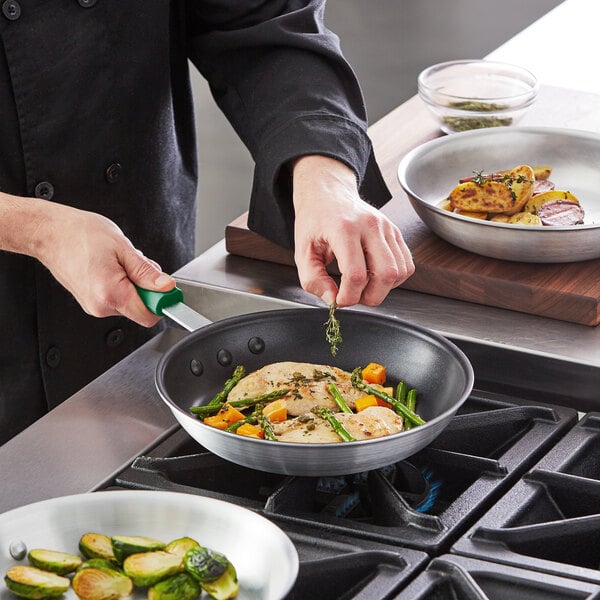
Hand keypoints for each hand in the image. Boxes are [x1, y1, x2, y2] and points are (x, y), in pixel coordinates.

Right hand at [14, 196, 174, 326]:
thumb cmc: (79, 234)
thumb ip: (146, 272)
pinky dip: (123, 284)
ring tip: (118, 261)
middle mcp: (101, 306)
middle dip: (147, 287)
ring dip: (134, 283)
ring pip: (131, 302)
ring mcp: (94, 306)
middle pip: (141, 308)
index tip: (164, 286)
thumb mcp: (122, 247)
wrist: (49, 233)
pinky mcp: (92, 302)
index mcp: (110, 294)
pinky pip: (118, 298)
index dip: (162, 300)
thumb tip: (166, 286)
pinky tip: (111, 267)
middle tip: (134, 263)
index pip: (149, 315)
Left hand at [292, 155, 413, 307]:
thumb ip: (313, 280)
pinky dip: (393, 279)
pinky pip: (406, 265)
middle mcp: (370, 226)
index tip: (339, 300)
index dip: (349, 296)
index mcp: (344, 229)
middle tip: (354, 296)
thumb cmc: (315, 220)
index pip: (356, 274)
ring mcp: (387, 227)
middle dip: (370, 296)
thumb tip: (333, 300)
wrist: (328, 193)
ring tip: (364, 286)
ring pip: (399, 271)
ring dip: (383, 289)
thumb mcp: (302, 252)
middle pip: (385, 274)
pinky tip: (375, 276)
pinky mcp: (396, 232)